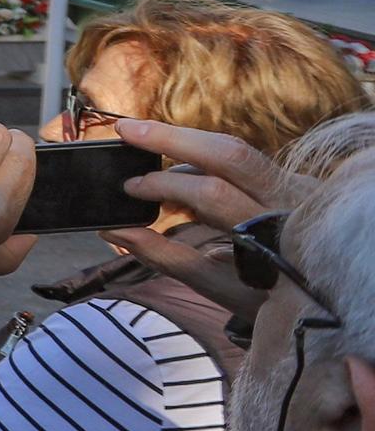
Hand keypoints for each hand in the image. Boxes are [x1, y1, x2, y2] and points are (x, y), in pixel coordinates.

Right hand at [98, 118, 308, 315]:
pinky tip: (180, 182)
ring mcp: (298, 186)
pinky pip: (242, 161)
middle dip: (173, 138)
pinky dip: (204, 163)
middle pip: (230, 152)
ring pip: (235, 149)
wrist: (318, 301)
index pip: (213, 193)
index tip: (130, 189)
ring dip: (186, 147)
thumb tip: (112, 230)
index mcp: (273, 233)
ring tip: (150, 165)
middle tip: (128, 129)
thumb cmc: (261, 298)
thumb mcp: (213, 285)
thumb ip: (161, 254)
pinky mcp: (293, 179)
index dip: (165, 186)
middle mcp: (293, 200)